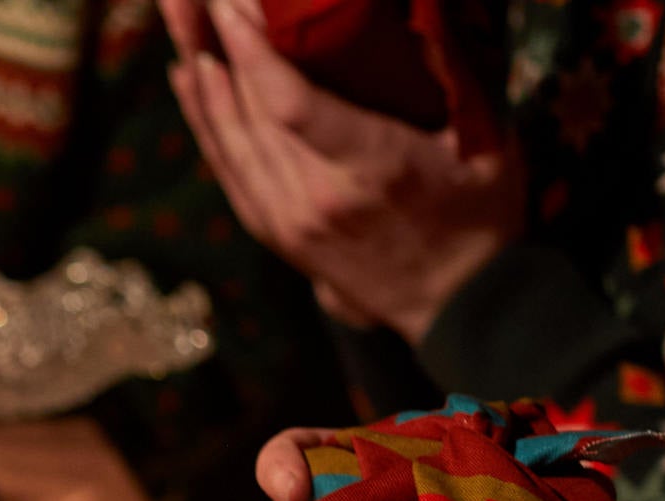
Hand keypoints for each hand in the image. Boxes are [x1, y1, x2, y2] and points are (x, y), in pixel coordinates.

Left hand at [164, 0, 522, 341]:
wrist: (459, 306)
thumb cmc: (479, 214)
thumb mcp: (486, 141)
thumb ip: (452, 74)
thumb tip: (421, 7)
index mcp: (371, 169)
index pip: (291, 105)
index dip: (254, 50)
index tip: (233, 0)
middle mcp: (318, 200)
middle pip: (248, 113)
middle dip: (214, 40)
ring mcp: (291, 222)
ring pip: (229, 139)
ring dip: (198, 69)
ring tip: (178, 9)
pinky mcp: (279, 234)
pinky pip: (228, 169)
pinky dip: (204, 120)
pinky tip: (187, 75)